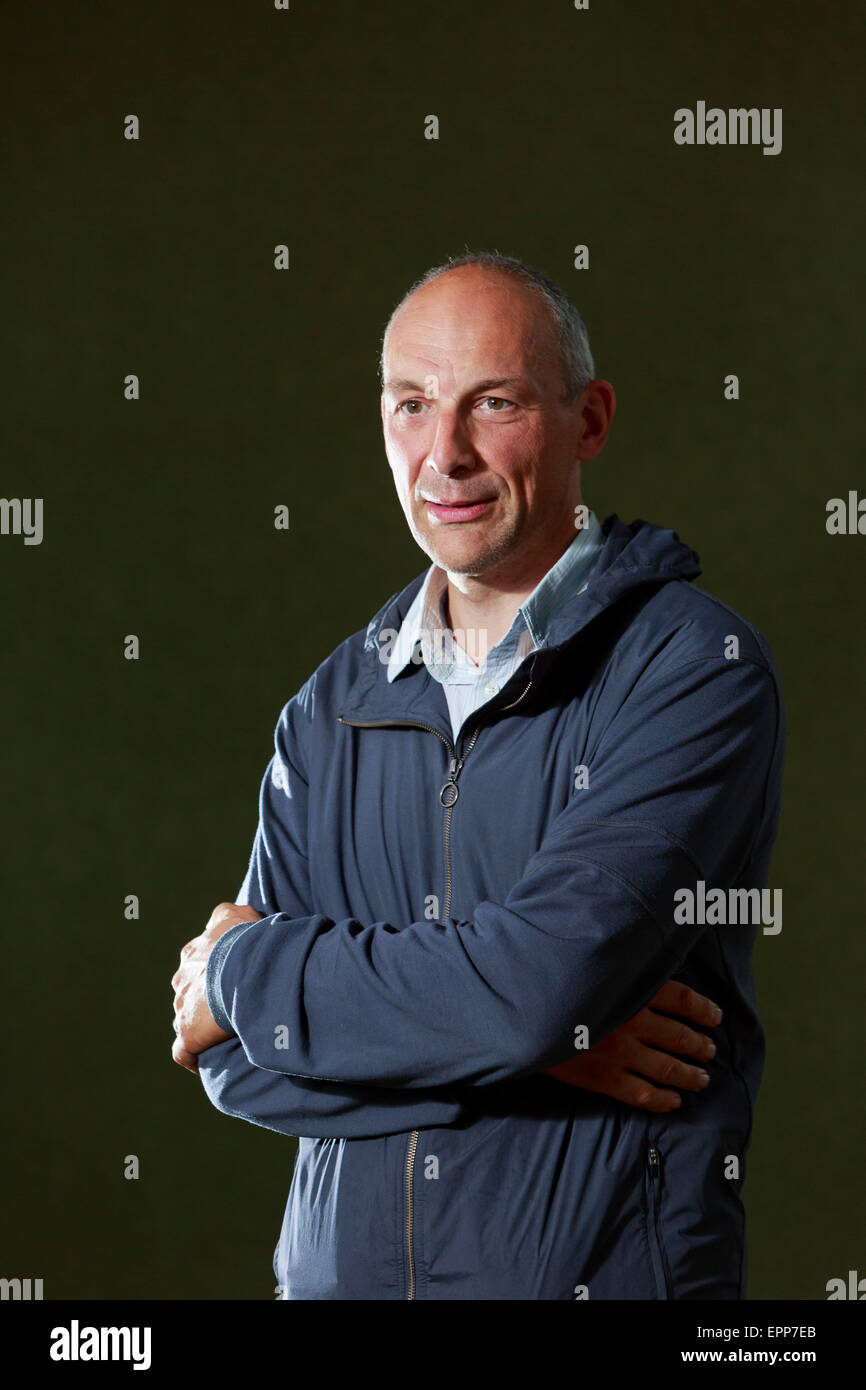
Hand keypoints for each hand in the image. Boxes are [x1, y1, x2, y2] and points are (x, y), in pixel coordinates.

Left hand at [171, 902, 263, 1073]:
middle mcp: (182, 980)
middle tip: (231, 1007)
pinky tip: (204, 1061)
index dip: (214, 973)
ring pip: (186, 1019)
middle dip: (204, 1000)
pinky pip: (183, 1052)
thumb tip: (228, 915)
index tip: (231, 980)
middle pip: (189, 992)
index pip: (198, 964)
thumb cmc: (246, 941)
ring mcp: (183, 1008)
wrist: (245, 968)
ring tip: (224, 1033)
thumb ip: (229, 914)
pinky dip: (192, 1056)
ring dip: (200, 1026)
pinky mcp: (188, 1034)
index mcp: (192, 954)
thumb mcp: (238, 915)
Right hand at [541, 980, 721, 1113]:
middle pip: (680, 1036)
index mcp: (631, 990)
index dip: (704, 1009)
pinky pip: (644, 1095)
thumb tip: (649, 970)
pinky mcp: (604, 1078)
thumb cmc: (556, 986)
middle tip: (710, 1050)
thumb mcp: (591, 968)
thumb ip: (622, 972)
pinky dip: (664, 1100)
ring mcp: (619, 1052)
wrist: (522, 1017)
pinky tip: (674, 1101)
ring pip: (668, 1068)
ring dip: (691, 1074)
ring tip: (703, 1078)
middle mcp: (631, 1021)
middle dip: (700, 1045)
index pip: (682, 999)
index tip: (715, 1016)